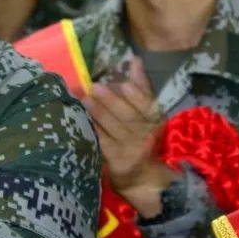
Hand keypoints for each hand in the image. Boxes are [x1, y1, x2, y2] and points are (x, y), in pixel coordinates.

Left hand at [84, 58, 176, 217]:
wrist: (143, 177)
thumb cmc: (142, 137)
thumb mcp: (147, 113)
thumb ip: (141, 86)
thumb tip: (134, 60)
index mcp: (156, 121)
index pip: (148, 106)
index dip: (137, 96)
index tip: (123, 84)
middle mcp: (146, 135)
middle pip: (129, 117)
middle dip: (112, 102)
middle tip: (95, 87)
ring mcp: (132, 149)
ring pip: (114, 128)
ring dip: (98, 113)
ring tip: (85, 100)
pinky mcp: (117, 161)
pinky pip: (103, 142)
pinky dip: (93, 130)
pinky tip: (82, 120)